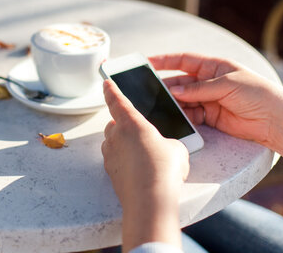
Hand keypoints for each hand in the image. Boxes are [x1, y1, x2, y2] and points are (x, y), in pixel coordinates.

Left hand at [102, 79, 188, 250]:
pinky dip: (125, 162)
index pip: (117, 100)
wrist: (150, 201)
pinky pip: (116, 160)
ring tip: (144, 157)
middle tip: (143, 136)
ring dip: (124, 145)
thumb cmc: (164, 170)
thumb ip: (166, 142)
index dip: (112, 90)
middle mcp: (116, 136)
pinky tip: (140, 172)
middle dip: (125, 127)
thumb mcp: (177, 149)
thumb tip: (163, 148)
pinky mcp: (110, 172)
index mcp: (131, 123)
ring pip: (113, 143)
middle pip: (114, 124)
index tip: (106, 82)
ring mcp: (110, 154)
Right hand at [149, 53, 282, 146]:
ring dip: (172, 103)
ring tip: (159, 106)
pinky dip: (181, 117)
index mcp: (213, 66)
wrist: (275, 120)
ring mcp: (208, 100)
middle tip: (148, 91)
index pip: (183, 60)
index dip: (165, 61)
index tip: (147, 62)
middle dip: (165, 86)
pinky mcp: (209, 117)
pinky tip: (173, 118)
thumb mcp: (227, 83)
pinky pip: (190, 115)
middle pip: (180, 82)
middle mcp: (208, 82)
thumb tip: (175, 91)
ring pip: (183, 100)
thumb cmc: (257, 93)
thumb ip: (199, 88)